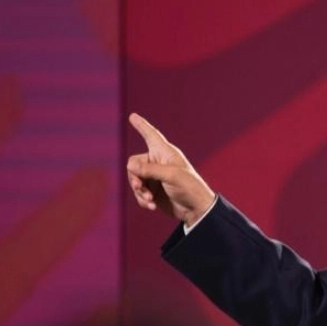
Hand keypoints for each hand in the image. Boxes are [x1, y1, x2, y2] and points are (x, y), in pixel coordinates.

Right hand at [126, 113, 215, 228]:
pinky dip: (142, 200)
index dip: (142, 126)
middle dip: (135, 177)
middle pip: (134, 164)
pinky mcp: (153, 191)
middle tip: (139, 187)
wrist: (196, 209)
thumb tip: (130, 165)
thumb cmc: (189, 188)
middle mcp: (158, 162)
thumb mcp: (171, 176)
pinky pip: (139, 192)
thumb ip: (149, 170)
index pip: (151, 135)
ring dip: (139, 191)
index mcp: (165, 153)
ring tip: (149, 200)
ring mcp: (155, 177)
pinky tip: (151, 206)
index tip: (133, 116)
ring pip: (134, 179)